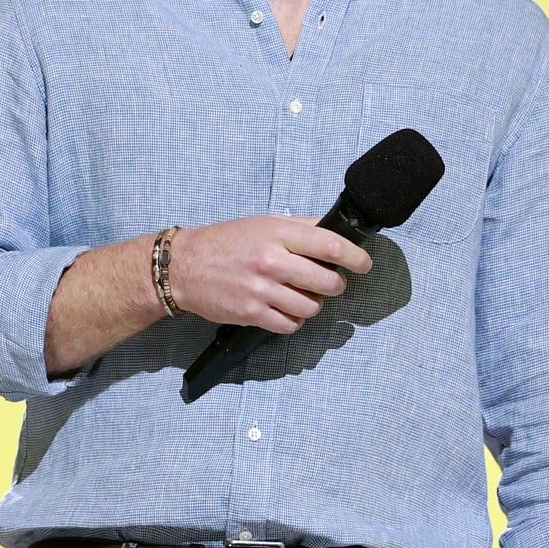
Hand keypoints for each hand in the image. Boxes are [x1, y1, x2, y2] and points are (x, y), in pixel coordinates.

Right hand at [168, 215, 370, 333]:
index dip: (356, 257)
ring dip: (313, 303)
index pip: (330, 246)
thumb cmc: (226, 242)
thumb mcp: (264, 223)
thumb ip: (300, 227)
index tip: (364, 263)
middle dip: (336, 285)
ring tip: (300, 294)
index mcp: (277, 234)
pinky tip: (285, 308)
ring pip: (312, 307)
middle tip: (330, 282)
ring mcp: (261, 290)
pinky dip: (294, 319)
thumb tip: (335, 231)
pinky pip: (290, 325)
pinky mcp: (251, 314)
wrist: (184, 266)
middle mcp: (271, 261)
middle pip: (327, 282)